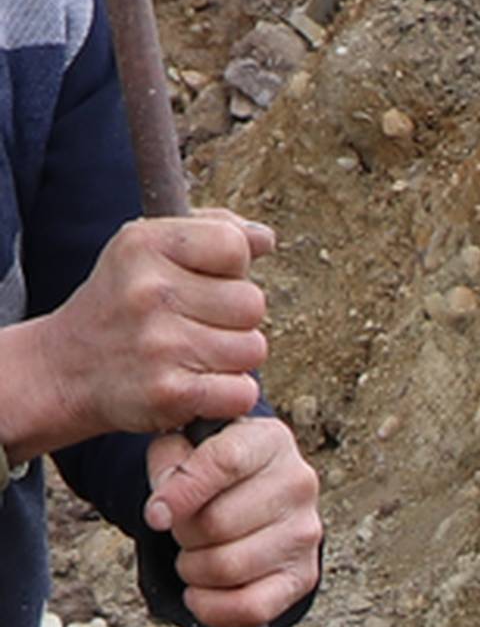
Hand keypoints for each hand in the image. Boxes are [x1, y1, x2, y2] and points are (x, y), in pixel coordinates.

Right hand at [32, 212, 274, 446]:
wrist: (66, 368)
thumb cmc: (121, 303)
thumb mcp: (146, 248)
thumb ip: (211, 232)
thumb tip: (265, 239)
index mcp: (144, 244)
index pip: (234, 245)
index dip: (233, 268)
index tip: (206, 283)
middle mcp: (149, 290)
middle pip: (253, 303)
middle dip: (236, 319)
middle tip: (200, 326)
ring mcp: (159, 343)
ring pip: (253, 349)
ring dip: (235, 358)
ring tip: (198, 356)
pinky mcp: (169, 392)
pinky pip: (242, 392)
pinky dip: (230, 395)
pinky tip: (202, 386)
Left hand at [144, 412, 322, 626]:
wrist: (253, 496)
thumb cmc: (212, 471)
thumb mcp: (182, 446)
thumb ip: (167, 459)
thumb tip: (163, 509)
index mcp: (269, 439)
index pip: (223, 463)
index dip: (181, 493)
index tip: (154, 516)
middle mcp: (298, 482)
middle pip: (218, 523)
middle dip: (183, 534)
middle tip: (181, 531)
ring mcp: (306, 532)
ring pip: (228, 567)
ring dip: (193, 570)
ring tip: (192, 556)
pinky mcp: (304, 575)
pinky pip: (251, 607)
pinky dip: (213, 608)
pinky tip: (199, 594)